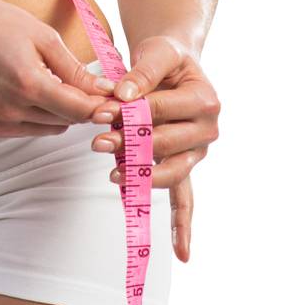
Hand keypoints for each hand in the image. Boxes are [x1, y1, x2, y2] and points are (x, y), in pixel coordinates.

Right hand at [0, 0, 116, 139]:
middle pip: (66, 121)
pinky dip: (35, 115)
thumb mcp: (43, 36)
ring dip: (57, 111)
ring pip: (48, 128)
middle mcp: (8, 109)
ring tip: (48, 80)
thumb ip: (75, 70)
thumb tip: (105, 92)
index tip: (115, 101)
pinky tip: (26, 89)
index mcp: (27, 83)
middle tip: (86, 84)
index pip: (78, 110)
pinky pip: (26, 129)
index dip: (100, 107)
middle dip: (80, 105)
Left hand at [87, 35, 220, 261]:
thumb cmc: (165, 57)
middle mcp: (207, 130)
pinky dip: (183, 225)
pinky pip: (186, 199)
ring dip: (140, 176)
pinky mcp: (185, 166)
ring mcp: (197, 152)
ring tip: (111, 173)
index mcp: (205, 100)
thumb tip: (121, 97)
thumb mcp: (156, 51)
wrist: (175, 64)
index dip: (128, 112)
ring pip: (169, 173)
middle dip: (127, 144)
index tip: (99, 112)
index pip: (159, 111)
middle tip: (97, 141)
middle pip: (162, 144)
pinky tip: (182, 253)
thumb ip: (141, 72)